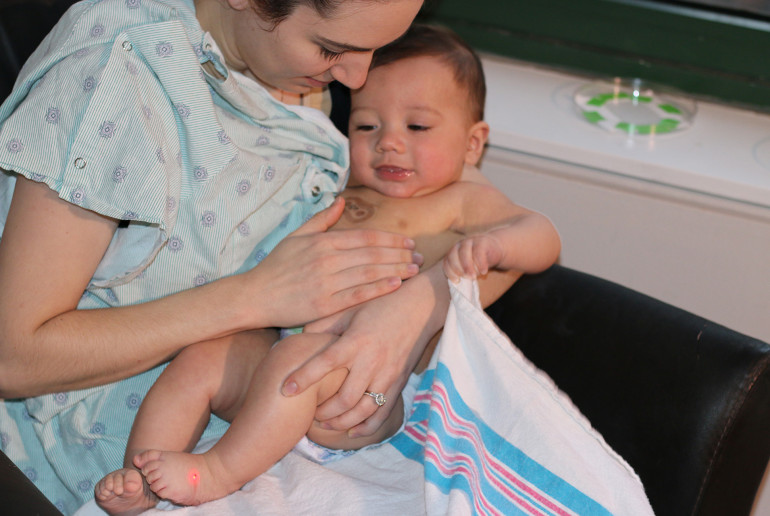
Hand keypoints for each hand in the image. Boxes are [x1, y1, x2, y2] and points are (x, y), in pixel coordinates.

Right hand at [244, 197, 420, 328]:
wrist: (254, 295)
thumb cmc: (275, 266)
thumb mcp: (296, 236)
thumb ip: (321, 219)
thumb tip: (341, 201)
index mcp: (322, 241)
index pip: (365, 237)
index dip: (390, 239)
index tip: (408, 242)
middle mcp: (326, 259)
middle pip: (372, 254)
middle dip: (399, 254)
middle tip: (419, 256)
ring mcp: (326, 282)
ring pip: (369, 273)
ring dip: (395, 269)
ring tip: (414, 269)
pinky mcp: (323, 304)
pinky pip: (356, 295)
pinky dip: (378, 289)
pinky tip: (395, 284)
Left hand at [282, 265, 449, 436]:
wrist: (421, 305)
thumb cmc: (380, 303)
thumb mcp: (350, 307)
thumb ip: (324, 324)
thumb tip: (301, 340)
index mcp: (356, 340)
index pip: (325, 363)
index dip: (304, 378)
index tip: (285, 389)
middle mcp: (372, 360)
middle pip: (344, 398)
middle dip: (323, 411)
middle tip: (308, 413)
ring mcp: (388, 374)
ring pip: (363, 411)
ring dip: (341, 422)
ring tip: (325, 423)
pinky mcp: (399, 382)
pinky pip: (383, 413)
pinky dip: (366, 427)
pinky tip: (351, 431)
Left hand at [443, 233, 504, 281]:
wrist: (496, 248)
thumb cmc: (480, 261)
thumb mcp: (470, 267)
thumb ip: (464, 272)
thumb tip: (461, 284)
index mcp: (454, 252)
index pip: (447, 261)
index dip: (450, 272)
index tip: (456, 281)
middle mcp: (459, 245)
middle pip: (453, 256)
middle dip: (457, 269)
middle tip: (465, 278)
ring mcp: (470, 241)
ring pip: (464, 253)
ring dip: (467, 266)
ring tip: (473, 277)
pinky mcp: (481, 242)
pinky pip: (478, 252)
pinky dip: (481, 263)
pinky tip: (484, 272)